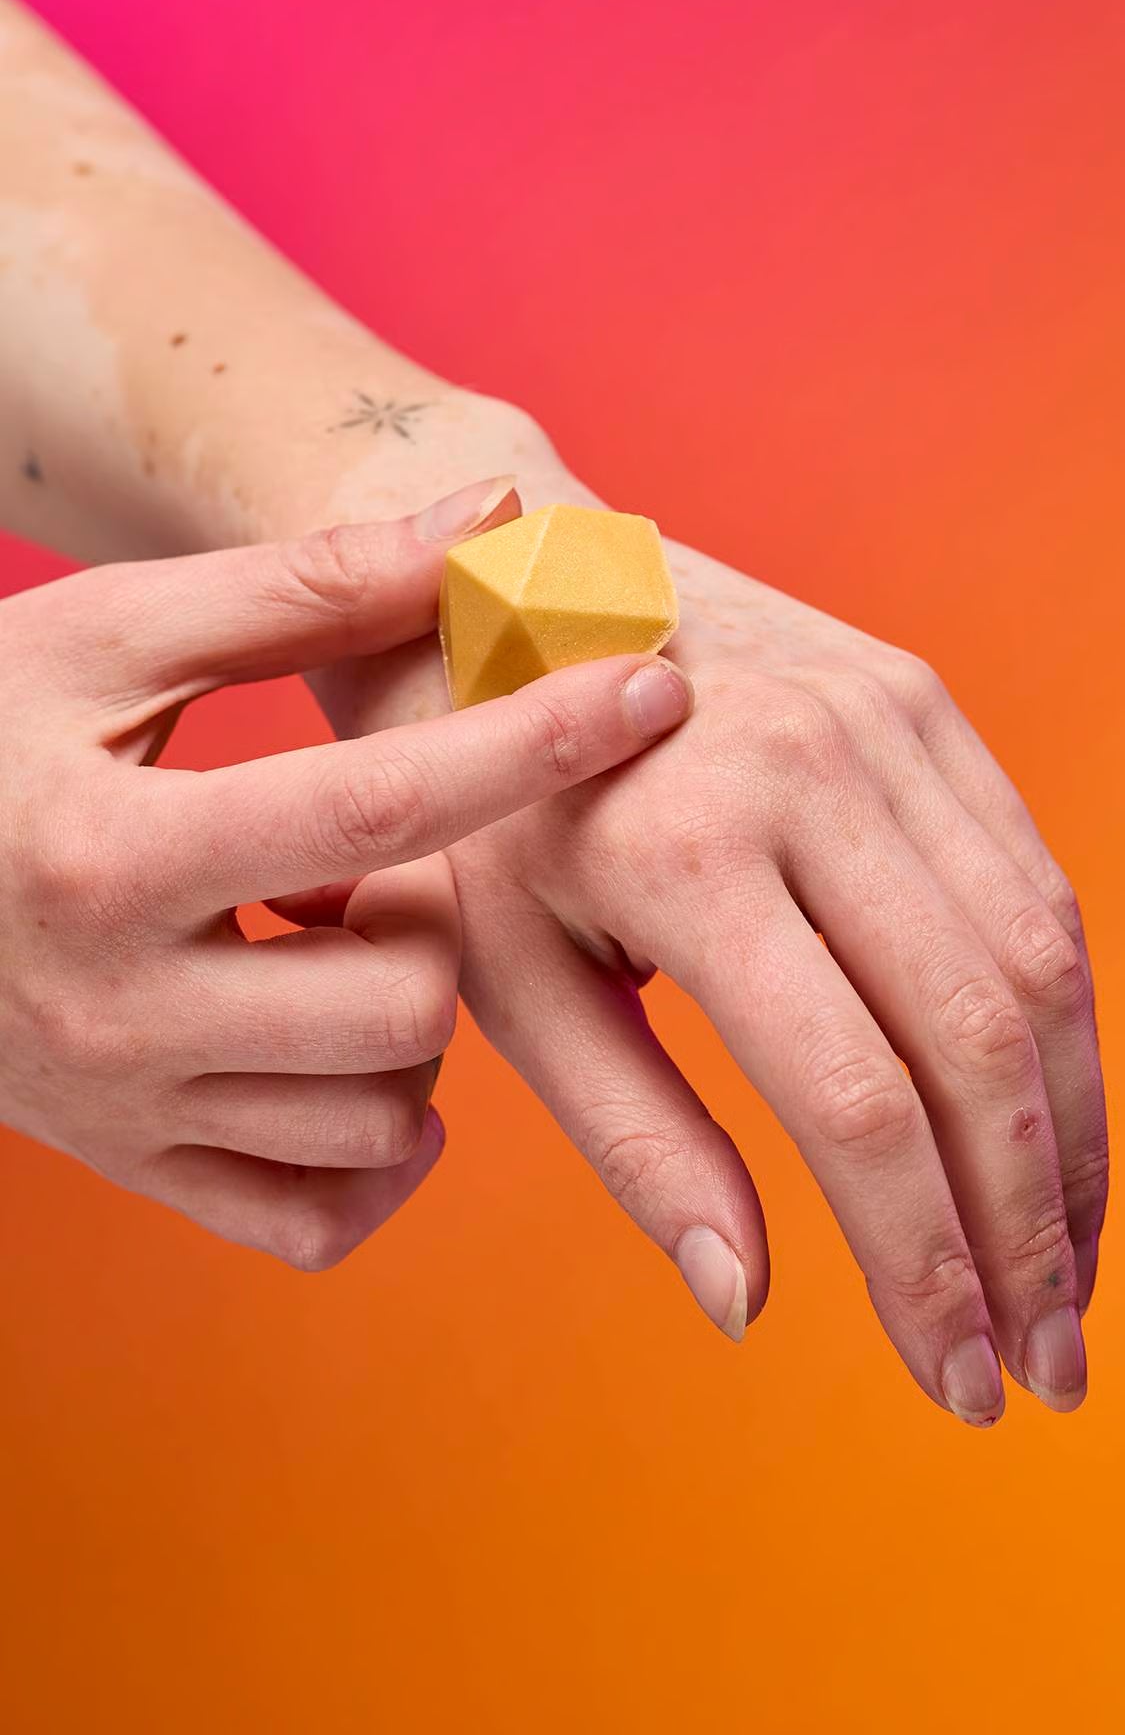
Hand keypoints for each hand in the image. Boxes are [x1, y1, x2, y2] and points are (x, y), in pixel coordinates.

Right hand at [0, 480, 691, 1266]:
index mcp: (107, 853)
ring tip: (322, 931)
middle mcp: (115, 1010)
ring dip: (407, 1012)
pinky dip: (375, 1146)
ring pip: (386, 1109)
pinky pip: (323, 1218)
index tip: (658, 683)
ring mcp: (125, 1113)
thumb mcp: (110, 637)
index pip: (376, 806)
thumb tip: (493, 518)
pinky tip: (340, 1053)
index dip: (533, 742)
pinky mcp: (137, 1170)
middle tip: (370, 853)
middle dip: (439, 911)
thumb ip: (303, 585)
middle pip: (405, 991)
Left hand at [317, 506, 1105, 1423]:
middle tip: (1045, 1369)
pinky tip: (1054, 1123)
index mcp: (687, 852)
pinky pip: (1034, 877)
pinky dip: (1063, 1021)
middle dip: (1031, 1229)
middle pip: (979, 1038)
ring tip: (1067, 1272)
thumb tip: (749, 1301)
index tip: (956, 1381)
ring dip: (1074, 1139)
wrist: (495, 587)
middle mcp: (811, 770)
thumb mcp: (508, 974)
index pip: (856, 1099)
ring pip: (1041, 960)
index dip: (925, 1262)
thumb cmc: (479, 804)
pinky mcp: (923, 698)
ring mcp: (884, 719)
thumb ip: (636, 1140)